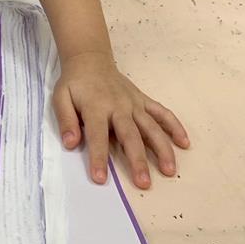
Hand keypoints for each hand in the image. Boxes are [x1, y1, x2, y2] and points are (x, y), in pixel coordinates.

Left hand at [52, 54, 189, 188]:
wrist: (90, 60)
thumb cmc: (75, 84)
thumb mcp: (60, 98)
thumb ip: (66, 120)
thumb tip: (70, 143)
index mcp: (96, 107)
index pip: (97, 136)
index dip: (98, 157)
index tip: (100, 179)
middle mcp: (118, 106)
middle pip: (130, 135)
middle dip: (137, 160)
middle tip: (144, 183)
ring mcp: (134, 103)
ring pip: (151, 126)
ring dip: (162, 148)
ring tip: (169, 170)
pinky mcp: (143, 100)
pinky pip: (162, 112)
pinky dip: (174, 126)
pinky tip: (184, 143)